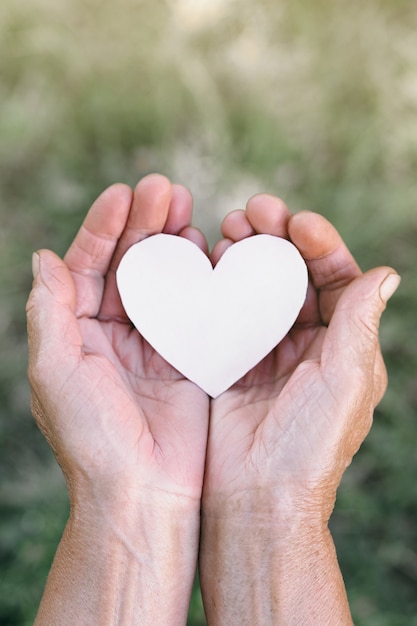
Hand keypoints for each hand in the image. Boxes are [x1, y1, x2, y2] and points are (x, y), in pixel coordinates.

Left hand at [27, 174, 209, 624]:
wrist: (143, 495)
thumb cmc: (92, 438)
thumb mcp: (54, 370)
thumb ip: (48, 311)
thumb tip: (43, 257)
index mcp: (78, 334)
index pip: (87, 266)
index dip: (101, 228)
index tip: (123, 194)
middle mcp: (115, 334)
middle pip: (128, 265)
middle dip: (143, 224)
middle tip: (164, 189)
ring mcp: (155, 344)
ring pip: (164, 280)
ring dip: (172, 242)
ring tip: (186, 210)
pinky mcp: (191, 358)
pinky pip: (196, 307)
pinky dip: (201, 277)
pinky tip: (208, 249)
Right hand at [200, 194, 399, 624]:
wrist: (258, 495)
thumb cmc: (309, 444)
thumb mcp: (345, 379)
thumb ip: (359, 324)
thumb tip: (386, 273)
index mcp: (344, 345)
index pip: (338, 279)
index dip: (320, 245)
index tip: (296, 222)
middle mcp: (308, 343)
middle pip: (295, 275)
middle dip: (277, 239)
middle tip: (253, 212)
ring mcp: (268, 350)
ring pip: (260, 287)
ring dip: (247, 255)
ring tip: (229, 230)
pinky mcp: (232, 360)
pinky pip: (228, 311)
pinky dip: (220, 284)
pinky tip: (209, 263)